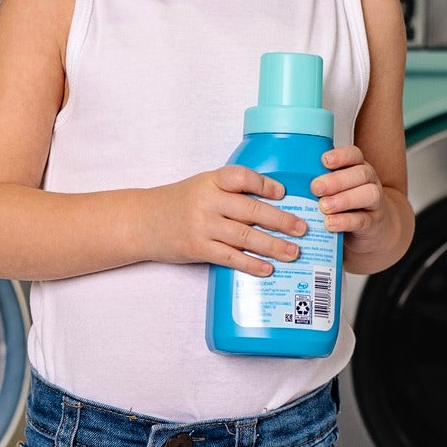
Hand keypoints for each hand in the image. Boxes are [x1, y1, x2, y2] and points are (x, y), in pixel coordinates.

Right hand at [143, 165, 309, 275]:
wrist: (143, 222)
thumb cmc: (179, 203)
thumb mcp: (202, 186)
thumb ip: (231, 191)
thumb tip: (273, 203)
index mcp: (211, 181)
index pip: (242, 177)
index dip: (265, 185)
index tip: (284, 193)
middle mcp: (208, 201)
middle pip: (251, 210)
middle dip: (281, 220)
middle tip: (303, 229)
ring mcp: (203, 226)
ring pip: (245, 236)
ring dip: (273, 246)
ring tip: (294, 252)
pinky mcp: (198, 248)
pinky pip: (230, 257)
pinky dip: (251, 263)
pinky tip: (268, 268)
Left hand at [312, 144, 389, 247]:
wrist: (370, 232)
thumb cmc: (344, 206)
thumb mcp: (333, 190)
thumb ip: (317, 183)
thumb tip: (285, 179)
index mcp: (356, 168)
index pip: (354, 155)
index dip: (340, 155)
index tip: (324, 160)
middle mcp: (369, 182)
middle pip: (361, 173)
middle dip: (337, 179)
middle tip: (315, 188)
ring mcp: (374, 203)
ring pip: (368, 194)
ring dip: (344, 199)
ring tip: (323, 206)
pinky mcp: (373, 224)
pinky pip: (363, 220)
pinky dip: (345, 221)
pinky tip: (330, 223)